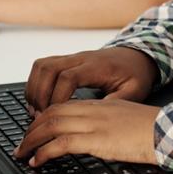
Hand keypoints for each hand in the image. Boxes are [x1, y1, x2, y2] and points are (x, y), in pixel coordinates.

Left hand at [14, 99, 160, 165]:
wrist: (171, 130)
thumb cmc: (157, 130)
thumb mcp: (130, 121)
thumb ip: (112, 124)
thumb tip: (102, 138)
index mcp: (103, 105)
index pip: (65, 106)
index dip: (45, 117)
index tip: (36, 129)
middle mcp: (95, 111)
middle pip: (52, 113)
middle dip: (32, 128)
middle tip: (22, 143)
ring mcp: (95, 124)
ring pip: (51, 125)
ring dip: (32, 140)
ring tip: (22, 153)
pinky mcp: (97, 139)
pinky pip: (61, 143)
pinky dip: (44, 152)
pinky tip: (38, 161)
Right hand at [24, 47, 157, 112]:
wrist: (138, 56)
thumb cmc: (135, 75)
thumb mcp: (134, 91)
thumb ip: (115, 102)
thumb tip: (95, 117)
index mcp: (97, 67)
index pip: (68, 77)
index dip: (57, 96)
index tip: (54, 115)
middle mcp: (82, 58)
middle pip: (49, 69)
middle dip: (40, 94)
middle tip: (39, 117)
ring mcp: (73, 58)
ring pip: (42, 66)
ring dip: (34, 88)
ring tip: (35, 111)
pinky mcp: (68, 61)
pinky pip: (43, 66)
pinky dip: (35, 82)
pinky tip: (38, 100)